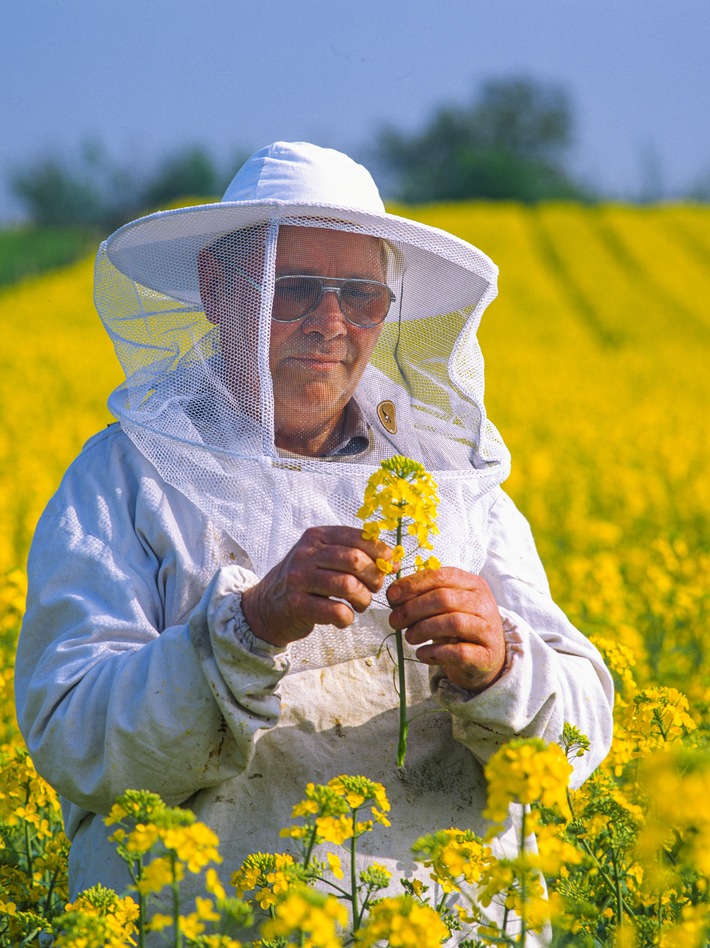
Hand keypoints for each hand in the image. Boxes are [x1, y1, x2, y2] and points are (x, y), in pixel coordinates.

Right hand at [241, 526, 394, 647]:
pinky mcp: (297, 605)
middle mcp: (306, 554)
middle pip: (355, 561)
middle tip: (374, 588)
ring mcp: (299, 579)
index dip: (381, 552)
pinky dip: (348, 617)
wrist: (266, 606)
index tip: (392, 565)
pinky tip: (344, 617)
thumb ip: (351, 553)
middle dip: (374, 577)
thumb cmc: (305, 581)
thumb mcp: (321, 557)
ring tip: (361, 604)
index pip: (358, 537)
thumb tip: (393, 559)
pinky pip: (336, 611)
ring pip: (348, 586)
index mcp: (316, 536)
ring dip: (363, 599)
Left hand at [386, 567, 505, 692]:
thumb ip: (424, 594)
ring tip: (409, 637)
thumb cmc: (459, 625)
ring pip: (453, 623)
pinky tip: (421, 654)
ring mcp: (487, 629)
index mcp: (472, 583)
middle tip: (394, 621)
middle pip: (443, 598)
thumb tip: (393, 595)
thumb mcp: (446, 604)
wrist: (487, 656)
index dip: (412, 585)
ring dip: (422, 629)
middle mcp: (483, 603)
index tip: (391, 598)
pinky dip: (435, 652)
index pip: (440, 575)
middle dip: (412, 609)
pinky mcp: (485, 655)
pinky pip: (459, 652)